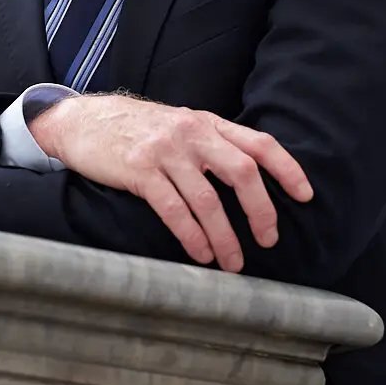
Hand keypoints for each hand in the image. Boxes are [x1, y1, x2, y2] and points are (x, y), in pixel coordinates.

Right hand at [30, 95, 311, 272]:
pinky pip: (174, 209)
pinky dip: (191, 236)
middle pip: (242, 173)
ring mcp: (164, 151)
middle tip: (267, 240)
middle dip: (261, 211)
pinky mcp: (138, 170)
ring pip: (207, 200)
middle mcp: (191, 133)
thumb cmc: (133, 129)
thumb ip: (209, 144)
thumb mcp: (177, 125)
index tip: (305, 196)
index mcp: (206, 123)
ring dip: (224, 237)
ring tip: (232, 263)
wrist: (80, 121)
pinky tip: (200, 253)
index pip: (259, 143)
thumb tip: (246, 179)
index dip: (287, 169)